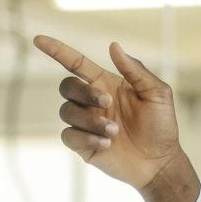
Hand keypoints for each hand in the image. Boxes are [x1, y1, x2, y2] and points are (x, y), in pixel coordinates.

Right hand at [34, 35, 183, 191]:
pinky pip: (69, 135)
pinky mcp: (82, 144)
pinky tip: (107, 144)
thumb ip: (136, 70)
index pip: (75, 63)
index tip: (38, 39)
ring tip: (115, 132)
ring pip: (67, 112)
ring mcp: (86, 123)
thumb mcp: (157, 94)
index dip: (57, 50)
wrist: (160, 162)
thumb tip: (114, 46)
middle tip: (108, 104)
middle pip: (67, 86)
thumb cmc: (161, 127)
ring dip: (91, 121)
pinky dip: (87, 138)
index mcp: (106, 84)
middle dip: (84, 93)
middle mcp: (92, 102)